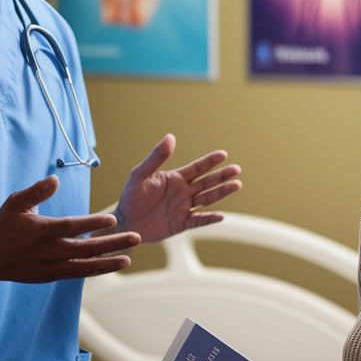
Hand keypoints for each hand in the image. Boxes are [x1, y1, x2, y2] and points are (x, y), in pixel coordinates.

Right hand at [0, 176, 140, 283]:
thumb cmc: (4, 227)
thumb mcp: (16, 203)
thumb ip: (37, 191)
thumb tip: (56, 179)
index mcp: (43, 230)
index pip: (73, 226)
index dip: (93, 223)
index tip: (113, 218)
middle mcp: (50, 251)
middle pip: (87, 248)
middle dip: (113, 243)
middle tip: (136, 237)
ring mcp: (52, 266)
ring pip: (86, 265)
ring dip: (109, 262)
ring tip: (129, 258)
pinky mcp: (52, 276)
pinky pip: (78, 273)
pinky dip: (95, 270)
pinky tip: (111, 265)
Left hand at [113, 135, 241, 243]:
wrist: (124, 223)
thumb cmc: (130, 197)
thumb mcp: (140, 175)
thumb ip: (156, 158)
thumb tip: (170, 136)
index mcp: (175, 179)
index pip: (197, 168)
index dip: (210, 161)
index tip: (223, 154)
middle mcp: (183, 192)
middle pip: (207, 183)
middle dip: (222, 176)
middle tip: (236, 169)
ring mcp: (184, 208)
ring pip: (207, 199)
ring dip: (221, 193)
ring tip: (237, 185)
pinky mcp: (181, 224)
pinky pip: (199, 221)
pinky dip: (210, 219)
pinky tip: (221, 215)